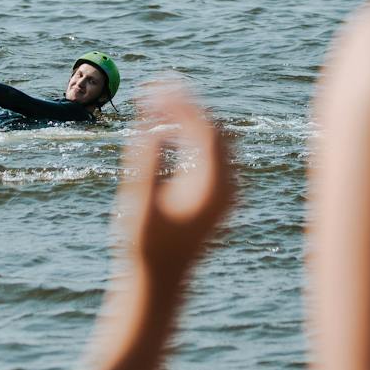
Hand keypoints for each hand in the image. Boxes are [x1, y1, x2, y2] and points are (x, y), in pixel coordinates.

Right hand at [121, 83, 234, 283]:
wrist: (162, 283)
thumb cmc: (147, 248)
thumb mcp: (140, 205)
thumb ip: (145, 165)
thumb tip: (149, 128)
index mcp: (213, 186)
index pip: (204, 129)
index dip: (180, 102)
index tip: (156, 86)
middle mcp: (228, 187)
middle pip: (215, 130)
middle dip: (187, 104)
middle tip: (157, 85)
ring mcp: (227, 193)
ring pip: (216, 140)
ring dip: (190, 118)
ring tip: (160, 101)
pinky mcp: (220, 197)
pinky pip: (213, 154)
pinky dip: (193, 136)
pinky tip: (168, 129)